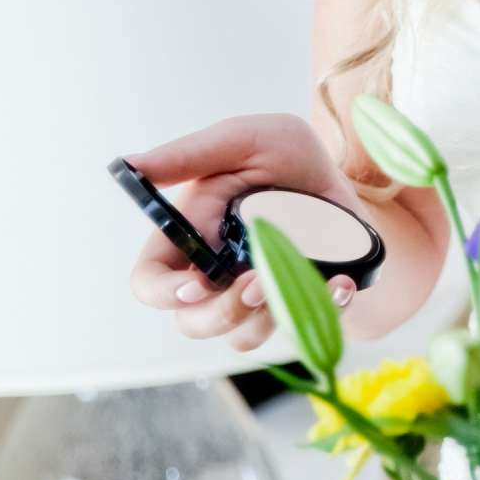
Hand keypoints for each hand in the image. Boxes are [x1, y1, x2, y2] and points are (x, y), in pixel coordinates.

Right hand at [127, 113, 360, 354]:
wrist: (347, 182)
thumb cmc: (286, 159)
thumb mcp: (246, 142)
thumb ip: (190, 154)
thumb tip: (131, 164)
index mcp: (189, 237)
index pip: (150, 281)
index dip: (162, 292)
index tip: (195, 285)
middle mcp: (214, 276)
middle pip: (193, 322)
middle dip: (223, 311)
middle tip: (257, 283)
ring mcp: (254, 300)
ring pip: (240, 337)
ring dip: (267, 315)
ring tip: (299, 274)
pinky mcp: (293, 310)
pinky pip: (297, 331)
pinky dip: (320, 310)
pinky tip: (340, 284)